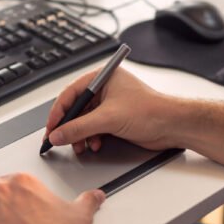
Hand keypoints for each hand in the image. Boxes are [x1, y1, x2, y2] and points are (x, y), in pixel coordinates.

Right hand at [45, 67, 178, 153]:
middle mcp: (105, 89)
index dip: (58, 112)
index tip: (51, 128)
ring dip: (80, 135)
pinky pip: (95, 128)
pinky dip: (92, 138)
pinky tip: (95, 144)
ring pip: (85, 120)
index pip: (71, 93)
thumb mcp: (108, 119)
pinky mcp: (115, 118)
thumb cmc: (150, 111)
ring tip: (80, 146)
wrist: (172, 125)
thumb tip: (58, 134)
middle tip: (59, 140)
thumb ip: (79, 127)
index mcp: (102, 78)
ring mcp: (110, 104)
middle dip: (69, 126)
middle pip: (76, 108)